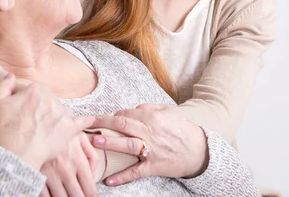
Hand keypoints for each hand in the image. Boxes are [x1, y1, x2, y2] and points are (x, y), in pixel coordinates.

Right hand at [0, 73, 93, 169]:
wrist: (16, 153)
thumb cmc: (5, 129)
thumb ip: (4, 85)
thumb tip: (11, 76)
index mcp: (36, 89)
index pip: (34, 91)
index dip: (27, 102)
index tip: (21, 113)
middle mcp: (52, 98)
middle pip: (48, 101)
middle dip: (41, 110)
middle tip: (31, 124)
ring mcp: (63, 113)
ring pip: (61, 111)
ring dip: (56, 117)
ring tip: (43, 131)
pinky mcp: (69, 129)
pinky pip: (81, 122)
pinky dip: (86, 121)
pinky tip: (92, 119)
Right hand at [38, 133, 105, 196]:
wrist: (37, 121)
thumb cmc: (60, 129)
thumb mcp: (80, 137)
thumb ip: (92, 156)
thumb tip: (95, 174)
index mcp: (78, 161)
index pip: (90, 190)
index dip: (91, 195)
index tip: (88, 195)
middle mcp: (66, 170)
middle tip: (78, 194)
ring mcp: (50, 175)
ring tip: (65, 193)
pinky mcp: (36, 175)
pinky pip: (44, 196)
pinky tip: (51, 193)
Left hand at [90, 104, 208, 185]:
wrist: (201, 151)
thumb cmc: (183, 129)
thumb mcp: (169, 112)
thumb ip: (149, 108)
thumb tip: (132, 109)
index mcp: (153, 118)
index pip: (126, 114)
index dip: (113, 115)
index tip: (105, 118)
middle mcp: (150, 133)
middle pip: (122, 125)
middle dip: (103, 123)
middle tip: (87, 123)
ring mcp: (151, 151)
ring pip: (127, 145)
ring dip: (110, 144)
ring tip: (95, 142)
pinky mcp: (153, 167)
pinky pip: (136, 172)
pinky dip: (122, 176)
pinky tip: (109, 180)